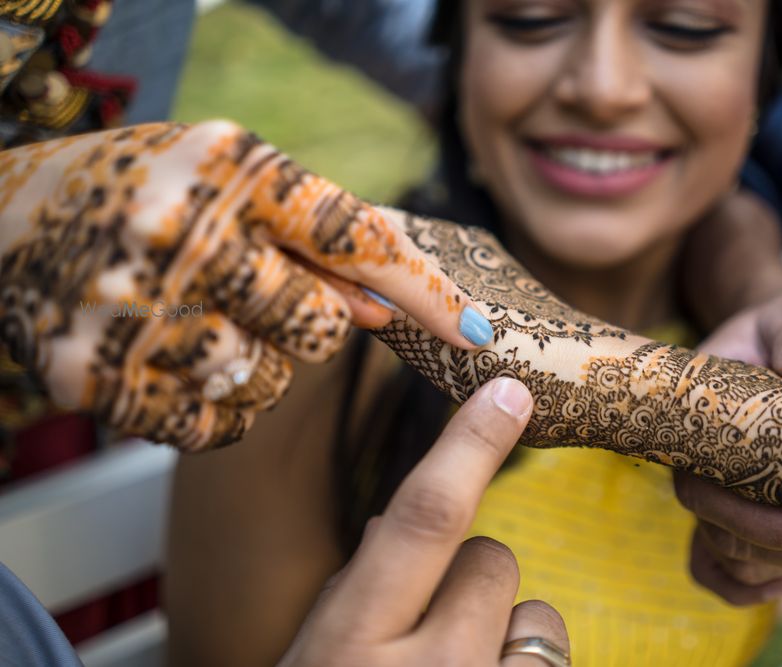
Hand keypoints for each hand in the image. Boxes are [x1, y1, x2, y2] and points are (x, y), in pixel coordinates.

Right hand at [0, 121, 492, 449]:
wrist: (8, 215)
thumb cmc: (146, 192)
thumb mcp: (233, 181)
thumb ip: (315, 239)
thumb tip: (387, 310)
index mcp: (226, 167)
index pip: (353, 237)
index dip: (424, 289)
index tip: (480, 332)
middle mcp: (178, 234)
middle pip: (318, 328)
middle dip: (307, 319)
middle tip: (252, 289)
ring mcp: (129, 310)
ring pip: (267, 381)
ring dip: (254, 361)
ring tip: (196, 316)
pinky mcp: (92, 377)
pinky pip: (212, 424)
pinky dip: (211, 402)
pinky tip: (173, 356)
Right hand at [278, 378, 570, 666]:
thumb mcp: (318, 652)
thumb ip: (356, 587)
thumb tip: (392, 522)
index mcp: (352, 641)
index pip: (426, 517)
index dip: (470, 446)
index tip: (508, 392)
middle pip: (491, 557)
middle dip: (466, 573)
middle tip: (429, 624)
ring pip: (532, 608)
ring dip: (499, 624)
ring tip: (457, 665)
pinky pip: (552, 651)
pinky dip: (521, 660)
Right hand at [677, 290, 781, 604]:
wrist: (773, 336)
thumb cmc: (780, 327)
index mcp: (696, 421)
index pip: (707, 486)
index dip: (756, 520)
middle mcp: (695, 463)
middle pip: (726, 530)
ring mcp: (710, 488)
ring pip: (733, 550)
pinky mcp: (729, 505)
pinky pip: (710, 561)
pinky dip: (738, 587)